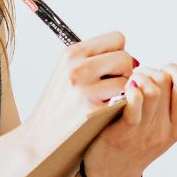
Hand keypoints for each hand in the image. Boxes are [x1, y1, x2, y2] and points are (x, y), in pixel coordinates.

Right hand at [21, 30, 133, 156]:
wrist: (40, 138)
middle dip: (124, 73)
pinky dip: (121, 106)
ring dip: (124, 91)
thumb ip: (95, 60)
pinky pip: (125, 99)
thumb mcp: (68, 73)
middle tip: (109, 89)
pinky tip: (105, 113)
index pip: (117, 38)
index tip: (109, 71)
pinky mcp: (92, 109)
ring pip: (129, 79)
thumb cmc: (60, 106)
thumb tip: (135, 60)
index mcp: (71, 53)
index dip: (119, 54)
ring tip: (105, 101)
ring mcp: (84, 88)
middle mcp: (77, 67)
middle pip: (126, 57)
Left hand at [80, 59, 176, 176]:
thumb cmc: (134, 142)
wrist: (111, 174)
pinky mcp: (126, 132)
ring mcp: (147, 132)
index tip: (162, 70)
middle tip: (139, 75)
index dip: (174, 69)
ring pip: (153, 89)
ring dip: (139, 77)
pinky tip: (126, 90)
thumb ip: (174, 97)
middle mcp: (165, 130)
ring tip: (131, 81)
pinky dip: (131, 90)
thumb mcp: (161, 124)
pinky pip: (135, 102)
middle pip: (167, 82)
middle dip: (152, 70)